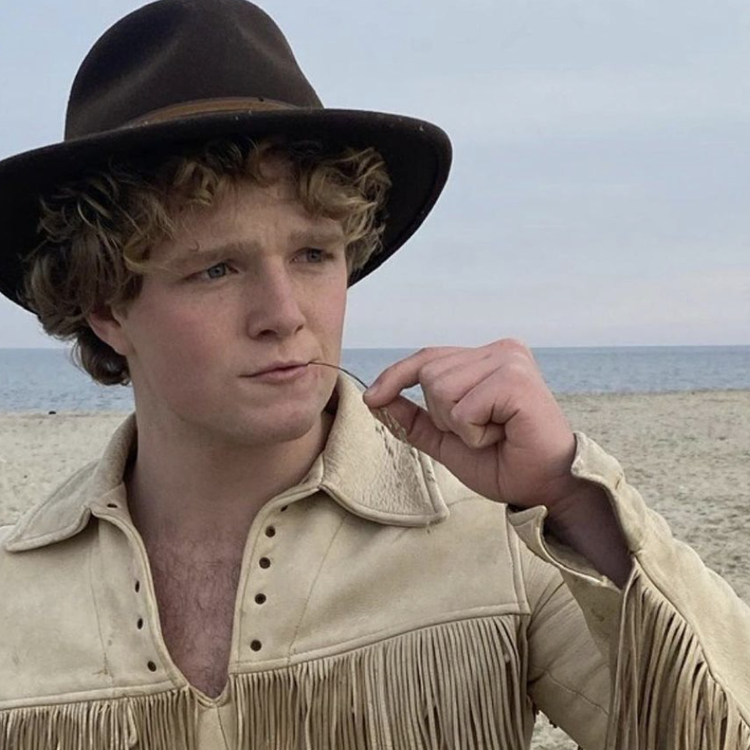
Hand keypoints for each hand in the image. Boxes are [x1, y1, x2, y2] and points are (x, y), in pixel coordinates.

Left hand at [362, 340, 582, 509]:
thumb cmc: (504, 462)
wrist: (545, 488)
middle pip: (429, 374)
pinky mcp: (516, 381)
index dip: (395, 377)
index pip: (427, 357)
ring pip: (441, 389)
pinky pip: (463, 408)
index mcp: (486, 357)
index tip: (372, 398)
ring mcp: (510, 361)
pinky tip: (502, 435)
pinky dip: (474, 433)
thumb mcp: (447, 439)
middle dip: (443, 415)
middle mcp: (500, 350)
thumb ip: (415, 419)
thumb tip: (377, 400)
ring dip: (459, 425)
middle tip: (482, 431)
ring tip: (493, 432)